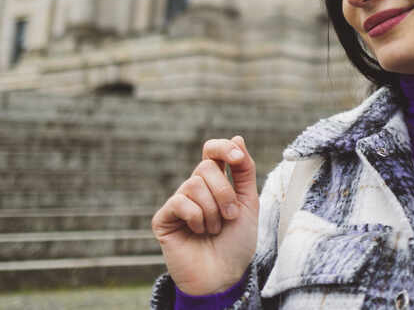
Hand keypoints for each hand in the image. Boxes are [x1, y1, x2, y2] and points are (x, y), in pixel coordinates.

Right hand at [151, 136, 258, 295]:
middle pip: (206, 166)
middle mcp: (195, 188)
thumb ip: (244, 170)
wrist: (223, 276)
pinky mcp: (164, 218)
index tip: (237, 157)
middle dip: (224, 192)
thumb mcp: (249, 202)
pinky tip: (198, 233)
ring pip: (194, 184)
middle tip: (230, 218)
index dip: (223, 148)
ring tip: (213, 230)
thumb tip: (237, 137)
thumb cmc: (237, 242)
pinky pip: (180, 202)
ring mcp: (178, 202)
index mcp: (216, 182)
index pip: (212, 150)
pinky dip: (196, 218)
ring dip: (212, 211)